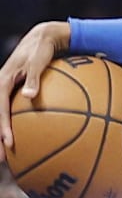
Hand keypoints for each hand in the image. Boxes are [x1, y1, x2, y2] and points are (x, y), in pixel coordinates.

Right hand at [0, 22, 69, 159]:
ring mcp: (6, 91)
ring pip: (2, 116)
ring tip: (8, 155)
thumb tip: (30, 95)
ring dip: (2, 135)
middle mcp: (1, 88)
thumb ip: (33, 78)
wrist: (42, 38)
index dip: (3, 126)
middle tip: (3, 159)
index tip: (9, 143)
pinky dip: (14, 124)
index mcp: (2, 82)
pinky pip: (12, 111)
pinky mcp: (14, 93)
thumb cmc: (42, 49)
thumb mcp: (38, 60)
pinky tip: (25, 139)